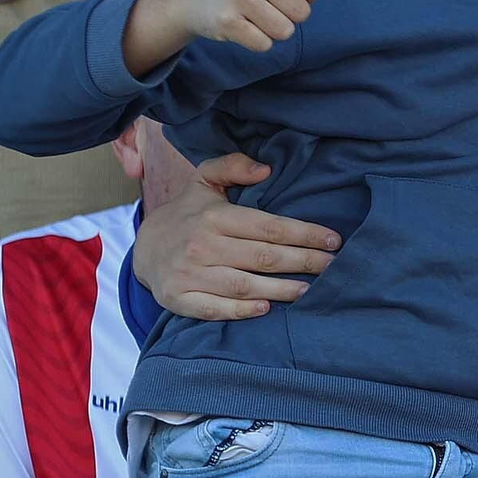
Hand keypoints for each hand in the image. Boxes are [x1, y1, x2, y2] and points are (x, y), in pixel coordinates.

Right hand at [135, 154, 337, 321]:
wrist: (143, 248)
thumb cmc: (188, 214)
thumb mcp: (204, 181)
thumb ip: (233, 167)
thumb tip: (266, 169)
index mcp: (214, 216)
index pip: (269, 226)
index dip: (305, 234)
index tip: (333, 241)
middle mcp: (202, 245)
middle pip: (264, 257)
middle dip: (304, 262)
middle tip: (334, 267)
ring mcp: (189, 274)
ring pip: (244, 285)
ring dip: (281, 289)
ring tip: (310, 291)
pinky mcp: (179, 299)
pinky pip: (215, 308)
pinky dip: (241, 310)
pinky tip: (266, 308)